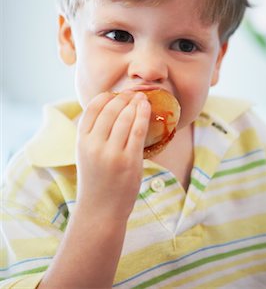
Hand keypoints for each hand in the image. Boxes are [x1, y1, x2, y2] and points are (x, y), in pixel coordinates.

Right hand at [75, 91, 150, 220]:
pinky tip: (147, 107)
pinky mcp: (129, 161)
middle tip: (133, 93)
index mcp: (81, 140)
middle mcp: (94, 145)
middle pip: (111, 109)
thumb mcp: (86, 153)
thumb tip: (109, 106)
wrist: (100, 210)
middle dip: (124, 97)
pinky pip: (138, 130)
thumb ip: (93, 132)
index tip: (116, 93)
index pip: (92, 108)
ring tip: (142, 98)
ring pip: (126, 118)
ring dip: (135, 103)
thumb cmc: (96, 179)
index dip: (107, 96)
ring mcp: (112, 153)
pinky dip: (144, 115)